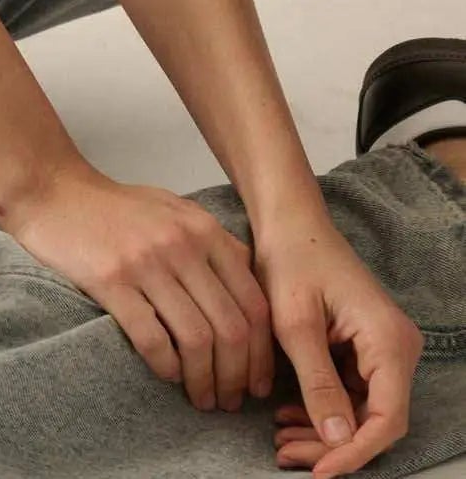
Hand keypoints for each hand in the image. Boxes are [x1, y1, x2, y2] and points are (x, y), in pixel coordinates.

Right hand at [8, 157, 275, 410]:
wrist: (54, 190)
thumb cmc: (115, 207)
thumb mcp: (173, 210)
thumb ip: (213, 244)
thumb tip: (250, 293)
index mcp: (203, 229)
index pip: (254, 303)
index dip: (262, 353)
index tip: (257, 382)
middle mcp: (181, 244)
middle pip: (231, 327)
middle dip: (237, 376)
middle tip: (230, 401)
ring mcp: (146, 261)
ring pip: (197, 338)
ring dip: (205, 381)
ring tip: (202, 399)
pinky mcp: (110, 279)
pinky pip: (152, 337)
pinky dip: (166, 367)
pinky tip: (167, 377)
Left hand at [253, 215, 423, 474]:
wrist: (289, 223)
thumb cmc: (291, 259)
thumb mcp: (296, 323)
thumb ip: (318, 383)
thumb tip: (338, 441)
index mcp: (388, 341)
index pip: (385, 419)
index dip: (353, 453)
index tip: (317, 472)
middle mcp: (396, 349)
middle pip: (374, 421)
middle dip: (331, 445)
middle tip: (284, 454)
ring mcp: (382, 351)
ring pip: (361, 413)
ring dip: (323, 432)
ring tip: (280, 440)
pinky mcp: (365, 351)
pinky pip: (351, 395)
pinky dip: (322, 410)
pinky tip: (287, 417)